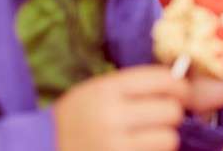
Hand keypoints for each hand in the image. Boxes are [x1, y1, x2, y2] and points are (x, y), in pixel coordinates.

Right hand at [53, 65, 188, 150]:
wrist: (40, 150)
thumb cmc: (76, 119)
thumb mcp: (96, 92)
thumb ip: (134, 86)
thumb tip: (182, 82)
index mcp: (105, 90)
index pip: (162, 79)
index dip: (179, 86)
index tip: (181, 92)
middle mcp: (109, 117)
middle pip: (171, 111)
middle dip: (171, 114)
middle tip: (162, 117)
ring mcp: (113, 146)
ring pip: (168, 139)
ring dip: (163, 138)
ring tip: (147, 137)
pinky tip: (137, 149)